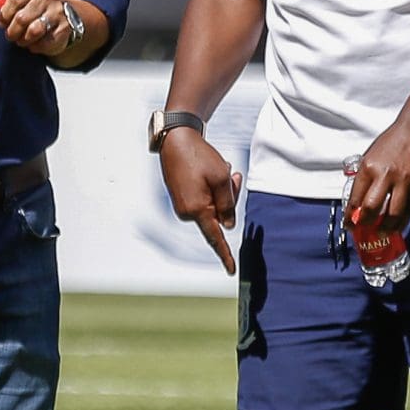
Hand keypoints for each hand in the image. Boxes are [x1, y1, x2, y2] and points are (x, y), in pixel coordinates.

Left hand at [0, 0, 69, 56]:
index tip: (2, 22)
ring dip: (23, 40)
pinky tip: (34, 43)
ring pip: (34, 31)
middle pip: (22, 18)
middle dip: (12, 31)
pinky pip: (45, 42)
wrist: (62, 15)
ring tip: (21, 40)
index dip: (5, 14)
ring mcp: (58, 12)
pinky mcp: (64, 28)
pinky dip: (36, 46)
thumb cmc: (32, 5)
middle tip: (11, 35)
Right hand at [158, 129, 242, 274]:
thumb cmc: (199, 157)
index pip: (215, 237)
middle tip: (234, 174)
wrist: (176, 139)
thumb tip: (227, 226)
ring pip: (214, 207)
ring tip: (222, 168)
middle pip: (220, 216)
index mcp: (196, 210)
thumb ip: (228, 204)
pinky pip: (204, 201)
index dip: (225, 254)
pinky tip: (212, 172)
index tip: (232, 270)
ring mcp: (183, 206)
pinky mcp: (182, 197)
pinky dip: (213, 189)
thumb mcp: (221, 178)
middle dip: (230, 199)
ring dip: (223, 192)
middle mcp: (187, 212)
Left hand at [346, 120, 409, 234]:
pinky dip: (401, 222)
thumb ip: (365, 177)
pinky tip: (396, 226)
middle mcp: (385, 176)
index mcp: (369, 167)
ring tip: (381, 233)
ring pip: (393, 215)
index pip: (356, 198)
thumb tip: (359, 200)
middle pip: (371, 209)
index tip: (349, 223)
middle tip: (363, 229)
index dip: (351, 215)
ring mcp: (404, 182)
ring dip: (385, 229)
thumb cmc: (394, 141)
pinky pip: (409, 210)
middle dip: (365, 224)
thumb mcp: (371, 155)